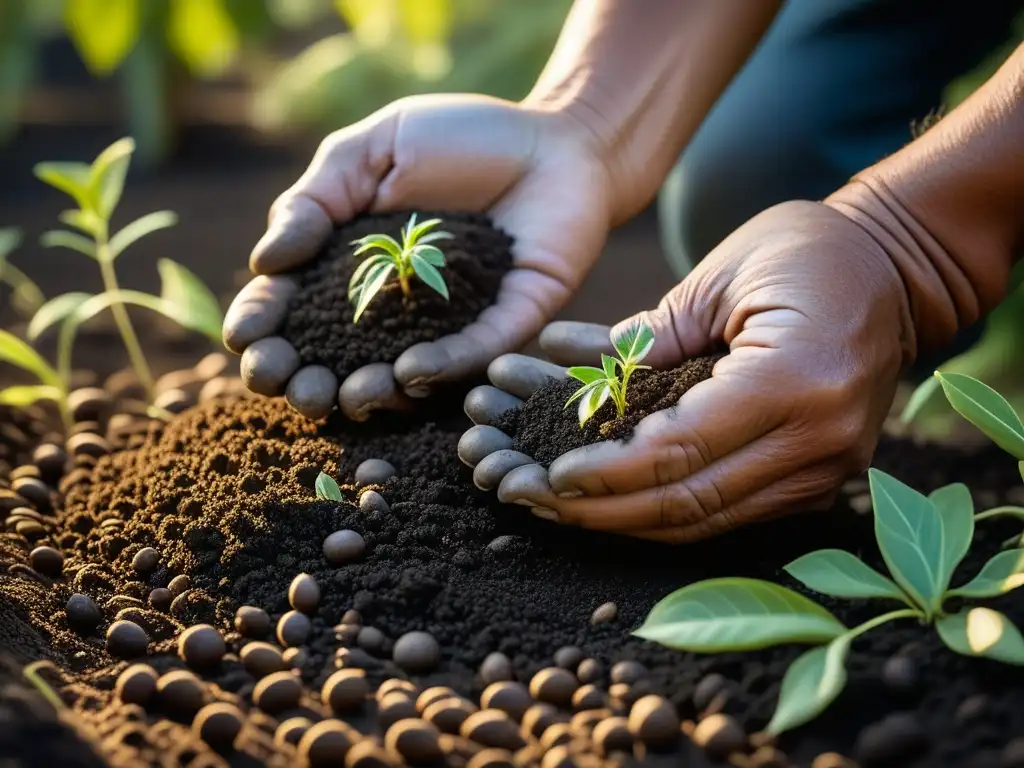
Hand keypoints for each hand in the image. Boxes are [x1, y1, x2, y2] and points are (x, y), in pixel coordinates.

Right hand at [222, 93, 612, 419]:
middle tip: (283, 384)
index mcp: (352, 266)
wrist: (558, 139)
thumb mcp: (373, 150)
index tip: (245, 336)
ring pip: (399, 373)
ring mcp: (449, 324)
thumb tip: (266, 261)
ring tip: (342, 396)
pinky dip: (440, 365)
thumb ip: (316, 199)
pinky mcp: (506, 326)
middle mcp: (396, 308)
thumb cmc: (461, 139)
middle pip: (336, 357)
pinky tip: (408, 373)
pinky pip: (470, 354)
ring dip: (366, 391)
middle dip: (302, 377)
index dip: (265, 325)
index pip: (295, 306)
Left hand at [460, 200, 912, 542]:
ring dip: (628, 520)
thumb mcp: (719, 277)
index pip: (680, 450)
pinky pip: (730, 512)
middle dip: (604, 510)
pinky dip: (667, 510)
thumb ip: (652, 342)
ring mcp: (826, 469)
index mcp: (795, 379)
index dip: (608, 472)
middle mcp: (818, 440)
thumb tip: (579, 390)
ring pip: (707, 520)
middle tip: (537, 500)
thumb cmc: (806, 251)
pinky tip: (615, 502)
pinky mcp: (817, 479)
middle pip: (691, 502)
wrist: (895, 271)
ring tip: (562, 509)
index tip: (549, 475)